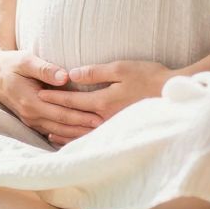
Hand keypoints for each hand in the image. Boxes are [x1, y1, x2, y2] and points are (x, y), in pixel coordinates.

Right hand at [0, 47, 103, 143]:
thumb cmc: (12, 64)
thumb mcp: (26, 60)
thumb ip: (45, 69)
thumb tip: (64, 77)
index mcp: (30, 101)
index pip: (61, 113)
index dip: (80, 116)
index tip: (99, 117)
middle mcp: (31, 115)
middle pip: (62, 126)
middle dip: (83, 128)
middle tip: (105, 128)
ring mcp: (31, 120)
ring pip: (58, 132)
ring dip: (76, 133)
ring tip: (97, 133)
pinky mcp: (32, 120)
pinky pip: (52, 131)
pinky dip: (66, 133)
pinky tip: (80, 134)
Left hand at [35, 60, 179, 146]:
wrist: (173, 94)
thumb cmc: (149, 76)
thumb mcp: (121, 68)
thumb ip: (96, 72)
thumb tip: (72, 75)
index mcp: (104, 101)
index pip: (72, 100)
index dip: (54, 97)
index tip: (38, 94)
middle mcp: (105, 118)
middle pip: (73, 119)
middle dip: (54, 115)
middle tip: (35, 113)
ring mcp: (113, 127)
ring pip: (83, 133)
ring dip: (64, 133)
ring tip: (48, 133)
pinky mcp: (120, 131)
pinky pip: (95, 139)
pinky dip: (81, 140)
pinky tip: (73, 140)